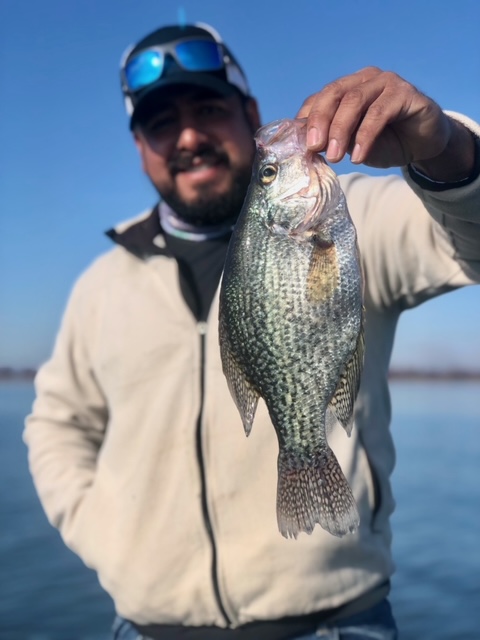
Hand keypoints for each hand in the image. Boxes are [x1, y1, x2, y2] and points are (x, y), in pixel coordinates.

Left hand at [297, 67, 474, 179]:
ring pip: (355, 100)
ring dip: (340, 130)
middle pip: (334, 93)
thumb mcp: (353, 145)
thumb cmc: (386, 142)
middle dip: (319, 121)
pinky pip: (379, 112)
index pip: (320, 98)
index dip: (307, 120)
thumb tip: (309, 147)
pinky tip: (358, 156)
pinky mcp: (405, 93)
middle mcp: (365, 79)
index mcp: (347, 88)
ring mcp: (386, 82)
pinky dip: (365, 136)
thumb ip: (334, 140)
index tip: (300, 145)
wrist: (423, 145)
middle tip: (314, 148)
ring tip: (334, 157)